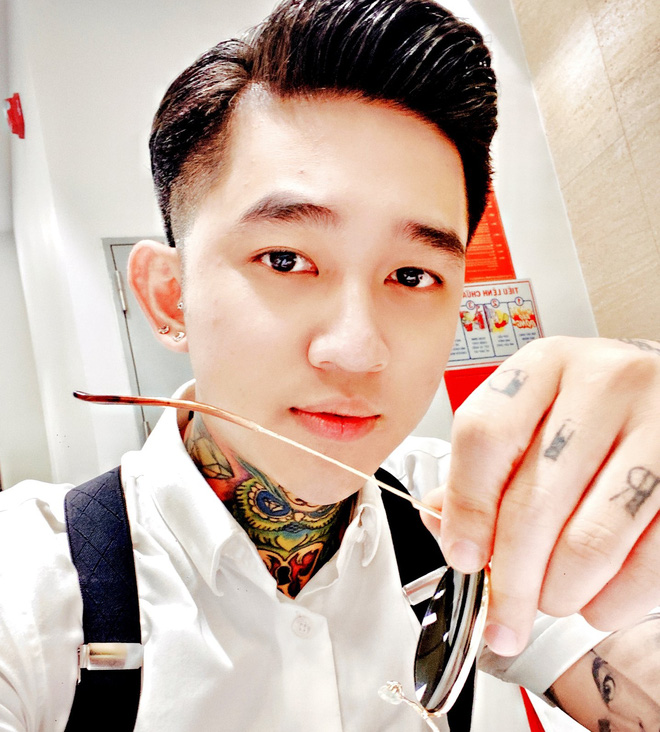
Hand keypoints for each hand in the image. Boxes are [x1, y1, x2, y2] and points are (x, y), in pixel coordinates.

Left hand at [425, 337, 659, 656]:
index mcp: (544, 366)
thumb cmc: (591, 415)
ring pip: (590, 540)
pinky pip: (648, 563)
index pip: (484, 436)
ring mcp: (659, 424)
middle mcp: (604, 384)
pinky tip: (596, 600)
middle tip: (503, 619)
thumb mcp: (531, 416)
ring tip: (552, 601)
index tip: (461, 557)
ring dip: (561, 593)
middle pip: (534, 500)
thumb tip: (439, 522)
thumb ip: (482, 466)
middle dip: (511, 579)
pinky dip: (613, 601)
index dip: (466, 508)